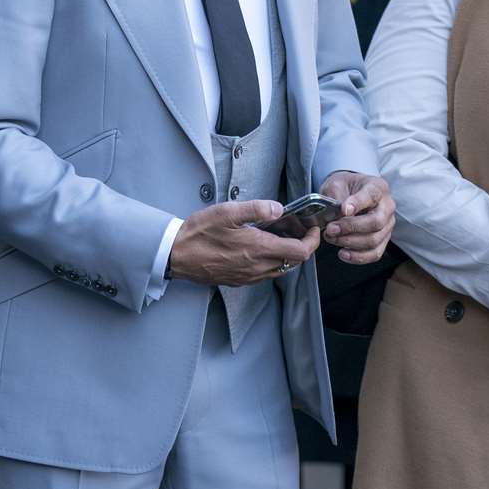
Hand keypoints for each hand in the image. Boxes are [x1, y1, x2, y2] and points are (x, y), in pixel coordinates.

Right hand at [166, 200, 319, 285]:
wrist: (176, 256)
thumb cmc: (199, 233)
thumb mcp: (227, 212)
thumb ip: (256, 209)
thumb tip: (278, 208)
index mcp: (259, 250)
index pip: (300, 252)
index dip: (313, 241)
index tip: (313, 229)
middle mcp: (257, 268)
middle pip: (293, 262)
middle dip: (300, 245)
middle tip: (296, 228)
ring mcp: (248, 277)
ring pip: (280, 269)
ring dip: (286, 254)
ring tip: (279, 235)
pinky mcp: (239, 280)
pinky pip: (264, 273)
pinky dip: (271, 261)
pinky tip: (259, 247)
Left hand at [318, 171, 395, 263]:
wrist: (348, 194)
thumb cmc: (344, 188)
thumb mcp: (336, 184)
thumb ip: (336, 197)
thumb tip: (339, 215)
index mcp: (377, 187)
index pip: (372, 195)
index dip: (357, 204)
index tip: (343, 210)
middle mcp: (387, 206)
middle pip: (376, 222)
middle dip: (351, 228)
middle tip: (331, 229)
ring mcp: (387, 225)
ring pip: (375, 240)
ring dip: (350, 243)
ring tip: (332, 239)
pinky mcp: (383, 240)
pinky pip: (375, 253)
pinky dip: (358, 257)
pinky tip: (343, 253)